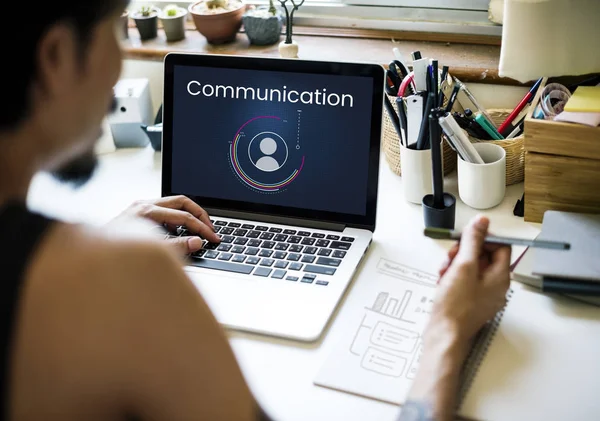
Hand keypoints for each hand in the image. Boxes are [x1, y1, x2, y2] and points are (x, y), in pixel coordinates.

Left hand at [119, 195, 219, 253]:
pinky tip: (177, 233)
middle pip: (182, 200)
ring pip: (174, 203)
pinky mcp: (139, 213)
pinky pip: (164, 210)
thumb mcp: (151, 252)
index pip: (184, 215)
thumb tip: (197, 242)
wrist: (91, 259)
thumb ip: (177, 247)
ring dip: (188, 215)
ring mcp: (140, 207)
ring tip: (197, 231)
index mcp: (147, 211)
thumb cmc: (116, 256)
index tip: (213, 237)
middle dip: (200, 215)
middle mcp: (143, 205)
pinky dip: (175, 219)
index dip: (202, 228)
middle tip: (210, 229)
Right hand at [428, 215, 511, 344]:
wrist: (444, 334)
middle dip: (464, 253)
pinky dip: (452, 277)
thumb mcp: (463, 266)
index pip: (500, 246)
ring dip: (455, 264)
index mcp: (501, 277)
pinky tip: (442, 282)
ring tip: (443, 272)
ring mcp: (483, 295)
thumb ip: (473, 241)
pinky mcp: (470, 302)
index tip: (465, 240)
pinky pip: (464, 281)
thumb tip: (482, 222)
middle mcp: (496, 286)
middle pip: (483, 256)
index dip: (482, 239)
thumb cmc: (455, 304)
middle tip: (450, 258)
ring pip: (471, 268)